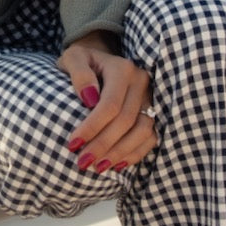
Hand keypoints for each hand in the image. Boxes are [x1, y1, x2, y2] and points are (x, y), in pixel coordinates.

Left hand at [57, 32, 156, 173]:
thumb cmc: (83, 60)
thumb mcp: (72, 58)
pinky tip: (118, 164)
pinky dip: (136, 153)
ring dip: (120, 152)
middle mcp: (141, 82)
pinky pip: (151, 136)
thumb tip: (89, 99)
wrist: (100, 58)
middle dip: (103, 145)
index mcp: (122, 69)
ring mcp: (151, 97)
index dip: (92, 128)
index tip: (72, 145)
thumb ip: (79, 74)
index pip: (110, 105)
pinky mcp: (154, 110)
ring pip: (143, 131)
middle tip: (82, 162)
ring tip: (98, 167)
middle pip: (126, 121)